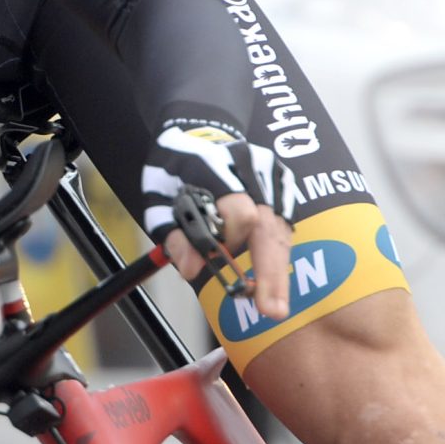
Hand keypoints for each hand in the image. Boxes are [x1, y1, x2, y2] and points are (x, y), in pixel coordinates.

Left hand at [139, 121, 298, 323]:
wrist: (199, 132)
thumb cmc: (175, 171)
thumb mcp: (158, 200)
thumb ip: (174, 234)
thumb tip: (192, 269)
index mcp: (214, 166)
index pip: (238, 210)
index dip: (229, 242)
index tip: (217, 262)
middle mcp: (250, 167)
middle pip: (268, 224)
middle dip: (270, 272)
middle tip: (272, 311)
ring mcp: (272, 173)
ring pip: (281, 228)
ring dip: (277, 269)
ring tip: (274, 305)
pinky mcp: (285, 182)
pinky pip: (285, 224)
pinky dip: (277, 251)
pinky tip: (269, 274)